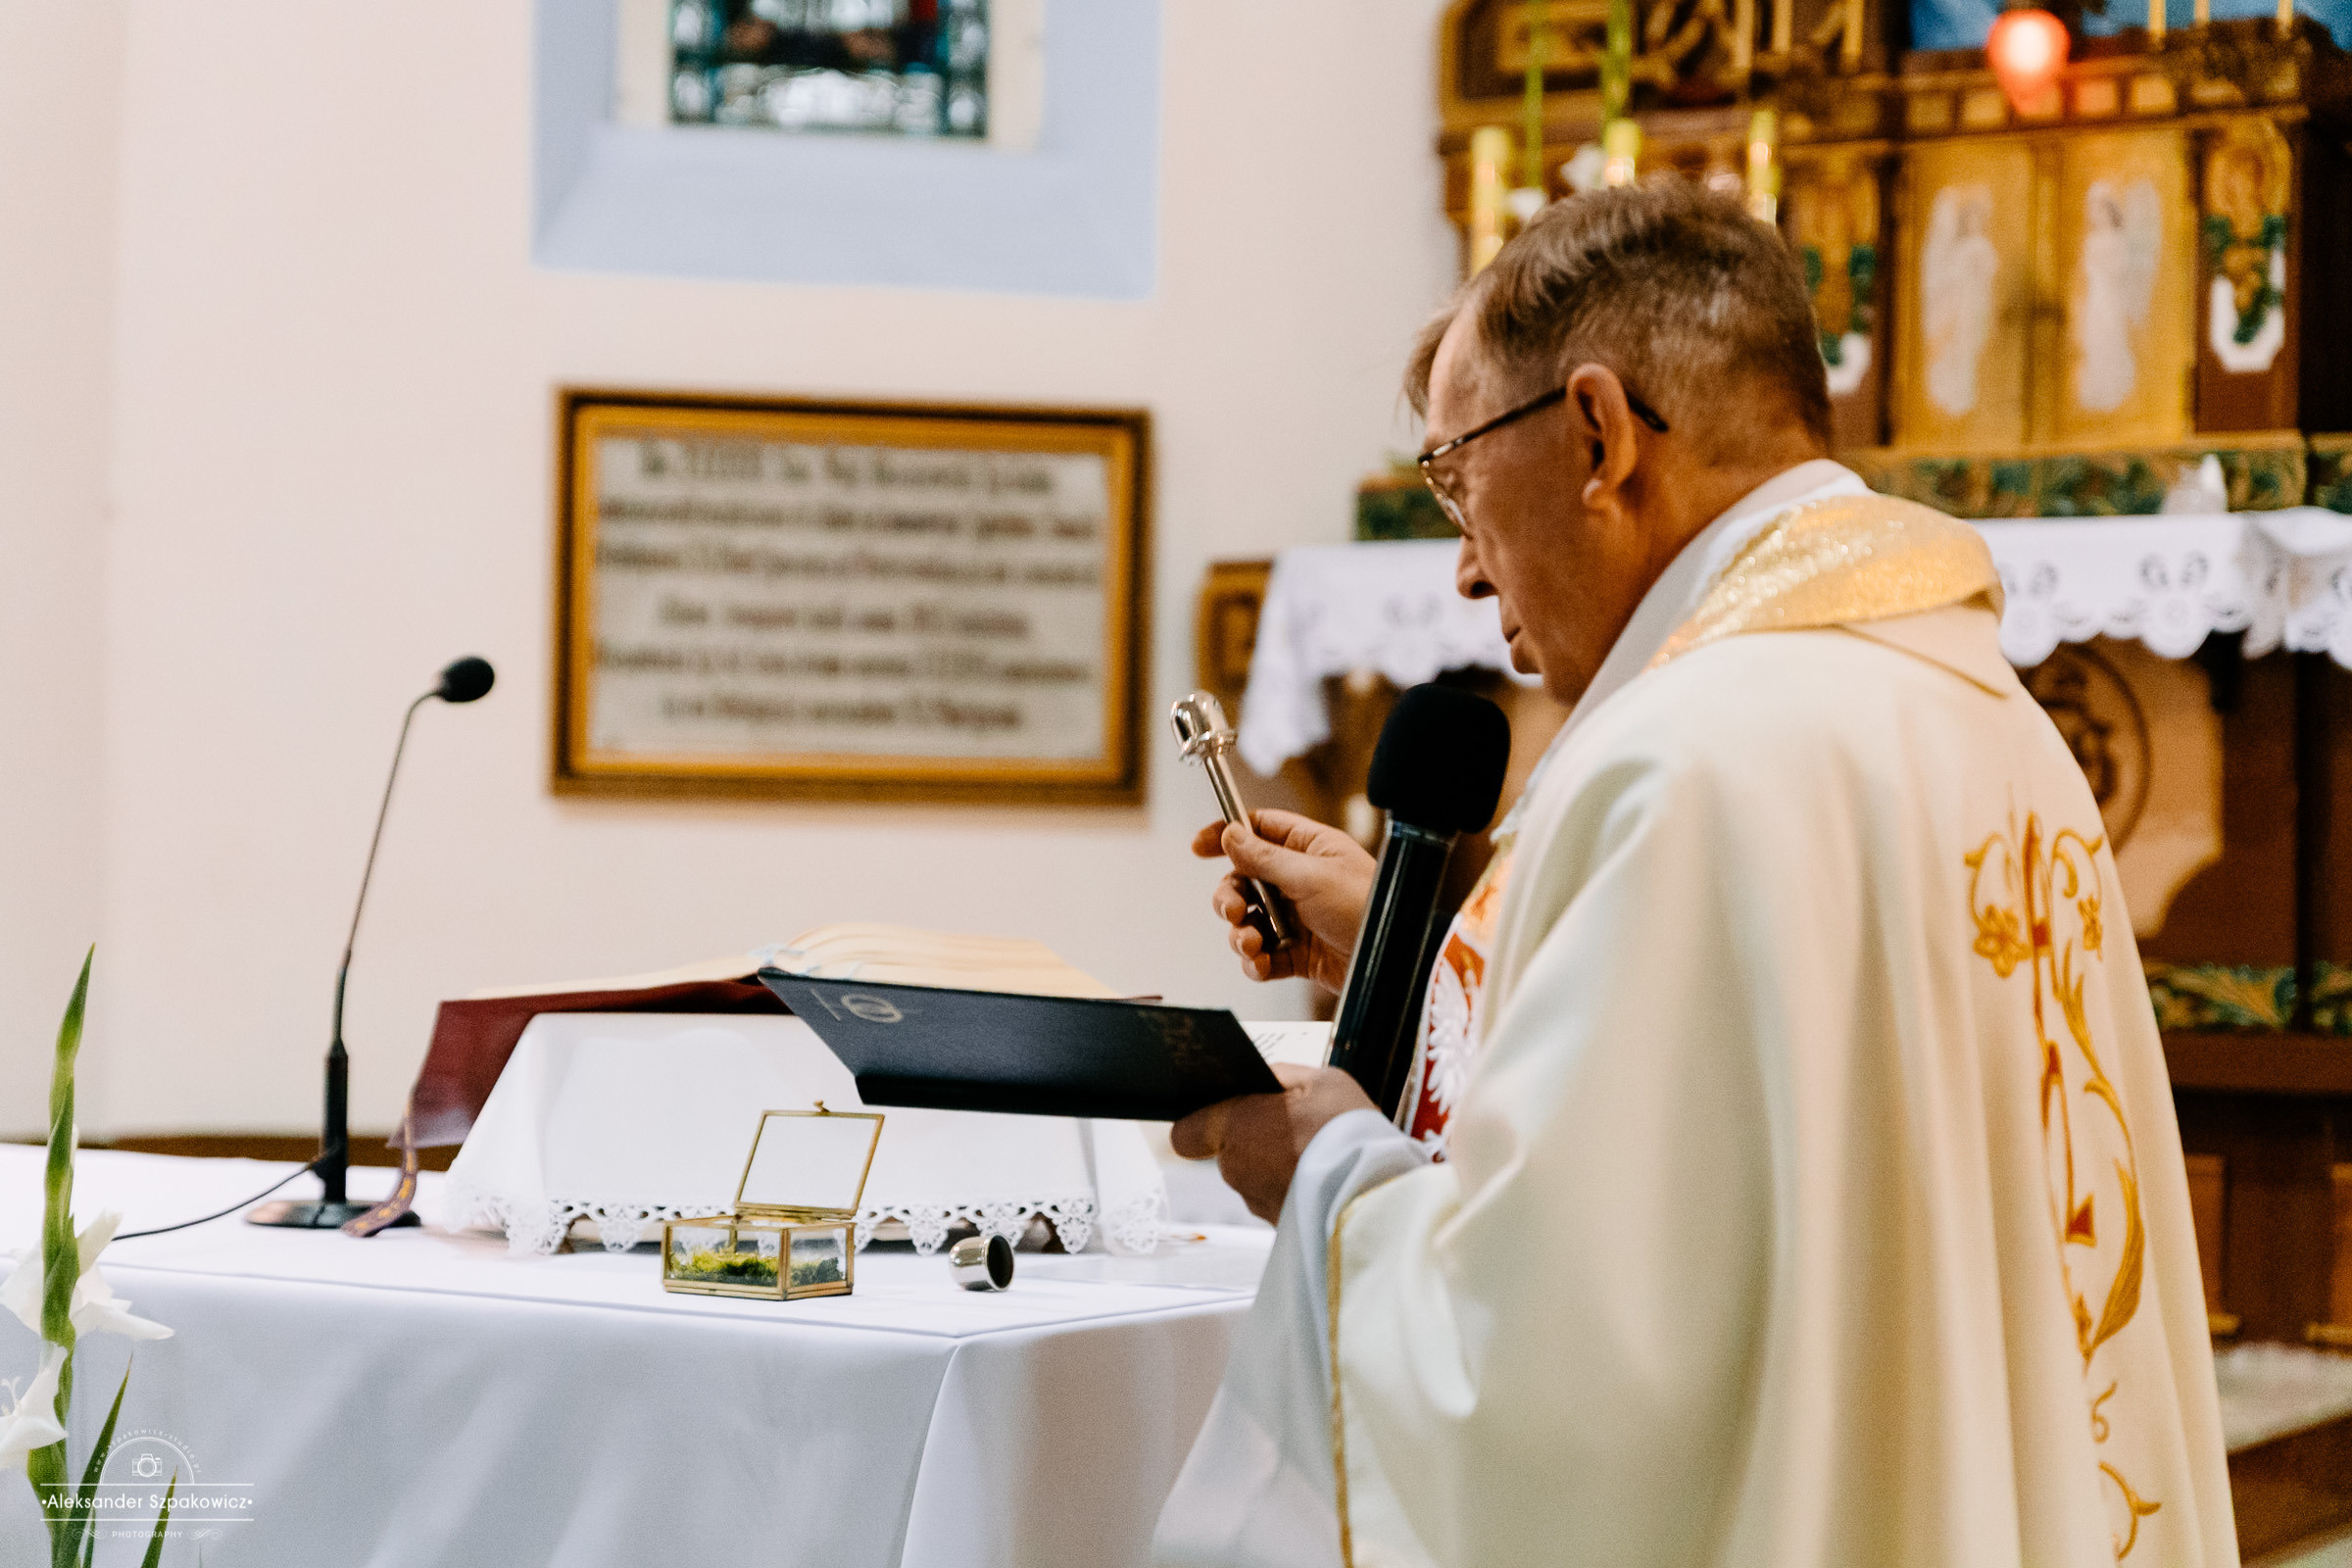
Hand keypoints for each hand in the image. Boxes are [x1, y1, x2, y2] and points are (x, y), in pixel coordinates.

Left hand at [1170, 1065, 1376, 1223]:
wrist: (1373, 1191)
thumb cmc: (1343, 1128)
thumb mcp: (1320, 1079)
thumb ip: (1280, 1076)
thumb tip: (1263, 1078)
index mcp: (1233, 1126)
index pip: (1186, 1132)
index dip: (1201, 1122)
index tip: (1228, 1112)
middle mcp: (1234, 1169)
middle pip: (1230, 1151)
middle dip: (1256, 1138)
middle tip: (1295, 1124)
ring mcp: (1255, 1201)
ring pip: (1256, 1176)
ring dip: (1278, 1164)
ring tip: (1318, 1151)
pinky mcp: (1278, 1226)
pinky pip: (1279, 1198)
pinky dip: (1295, 1187)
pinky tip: (1326, 1175)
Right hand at [1190, 808, 1375, 991]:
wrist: (1394, 961)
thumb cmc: (1367, 907)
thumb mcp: (1311, 876)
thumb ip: (1264, 857)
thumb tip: (1230, 834)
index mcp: (1309, 849)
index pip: (1259, 830)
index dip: (1227, 835)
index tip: (1199, 847)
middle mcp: (1300, 881)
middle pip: (1243, 881)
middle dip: (1229, 897)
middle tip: (1233, 910)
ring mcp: (1298, 918)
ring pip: (1248, 921)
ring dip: (1240, 934)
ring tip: (1251, 944)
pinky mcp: (1299, 954)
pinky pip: (1263, 955)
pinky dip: (1256, 962)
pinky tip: (1261, 964)